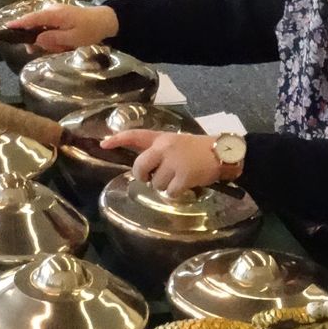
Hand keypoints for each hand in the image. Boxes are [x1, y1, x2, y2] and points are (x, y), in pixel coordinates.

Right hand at [1, 3, 116, 51]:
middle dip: (41, 41)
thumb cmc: (90, 29)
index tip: (6, 28)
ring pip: (43, 31)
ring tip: (66, 46)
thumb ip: (52, 39)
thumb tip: (35, 40)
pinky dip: (55, 39)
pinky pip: (50, 30)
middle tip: (57, 49)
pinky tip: (66, 44)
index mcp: (54, 14)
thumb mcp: (72, 38)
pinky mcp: (59, 18)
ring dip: (51, 42)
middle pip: (35, 27)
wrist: (106, 21)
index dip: (18, 24)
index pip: (31, 19)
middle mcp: (52, 11)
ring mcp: (55, 14)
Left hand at [101, 129, 223, 196]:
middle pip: (139, 167)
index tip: (103, 144)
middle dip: (144, 176)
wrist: (223, 152)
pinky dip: (176, 193)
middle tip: (153, 178)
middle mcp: (165, 148)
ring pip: (155, 183)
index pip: (135, 135)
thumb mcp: (176, 143)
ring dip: (165, 185)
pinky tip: (186, 185)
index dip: (117, 139)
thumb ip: (159, 151)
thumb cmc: (199, 149)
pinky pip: (169, 192)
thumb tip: (142, 169)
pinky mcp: (184, 176)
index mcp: (162, 138)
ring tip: (178, 178)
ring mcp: (174, 162)